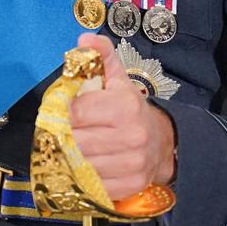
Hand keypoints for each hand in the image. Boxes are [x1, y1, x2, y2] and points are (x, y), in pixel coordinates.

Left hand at [68, 33, 177, 199]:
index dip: (64, 113)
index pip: (76, 112)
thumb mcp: (118, 79)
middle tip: (64, 134)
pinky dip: (84, 178)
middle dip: (65, 138)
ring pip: (81, 166)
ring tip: (73, 150)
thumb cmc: (130, 109)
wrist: (162, 143)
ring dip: (71, 160)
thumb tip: (84, 40)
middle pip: (76, 141)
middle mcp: (132, 136)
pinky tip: (86, 167)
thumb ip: (101, 55)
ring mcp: (132, 164)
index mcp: (125, 106)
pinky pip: (92, 186)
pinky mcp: (129, 186)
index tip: (64, 113)